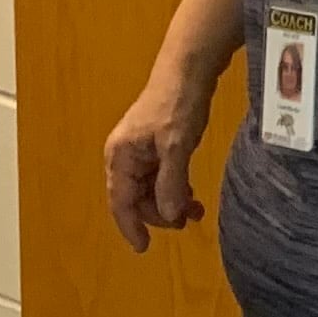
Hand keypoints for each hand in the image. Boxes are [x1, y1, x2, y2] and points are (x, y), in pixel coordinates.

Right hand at [103, 67, 214, 252]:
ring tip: (196, 210)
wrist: (190, 68)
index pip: (121, 202)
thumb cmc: (179, 104)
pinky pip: (162, 175)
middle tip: (188, 221)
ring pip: (151, 188)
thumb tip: (167, 217)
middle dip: (160, 213)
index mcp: (120, 157)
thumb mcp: (177, 145)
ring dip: (171, 202)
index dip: (132, 227)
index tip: (144, 248)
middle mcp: (125, 156)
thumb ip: (171, 182)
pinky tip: (191, 194)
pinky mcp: (156, 145)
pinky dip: (175, 187)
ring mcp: (140, 150)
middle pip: (137, 198)